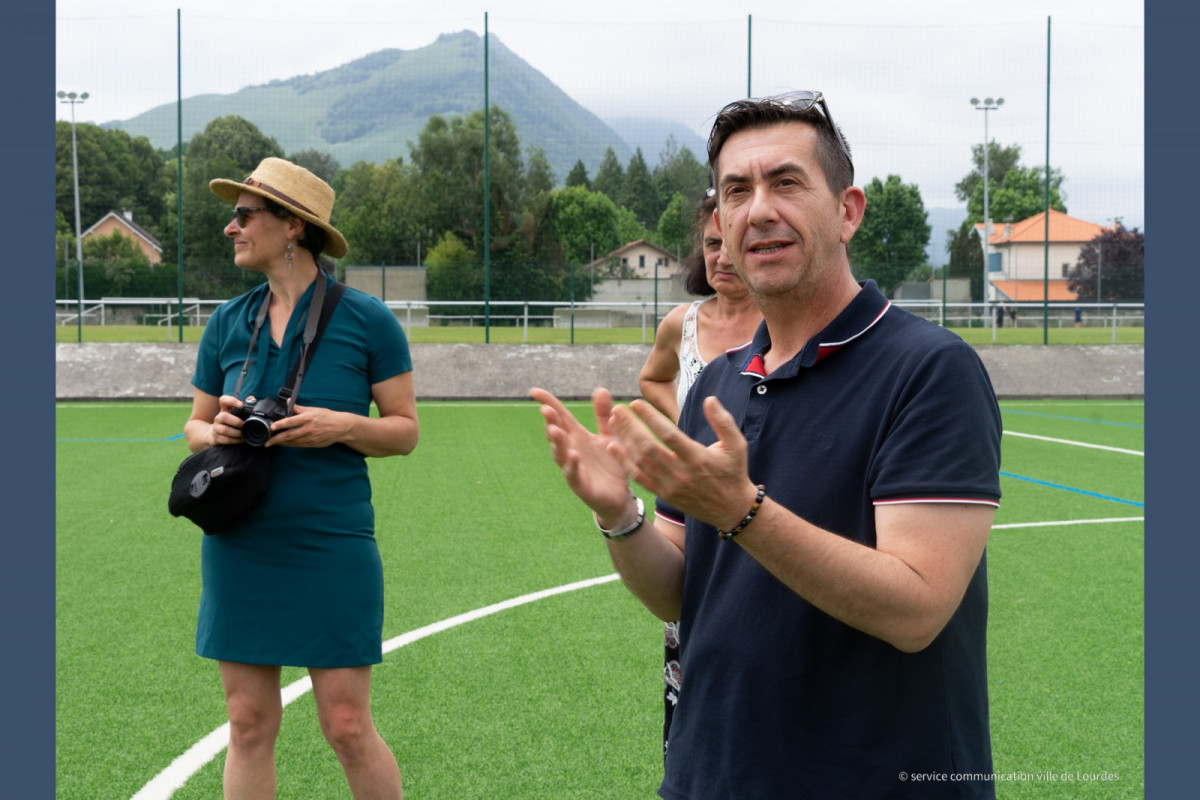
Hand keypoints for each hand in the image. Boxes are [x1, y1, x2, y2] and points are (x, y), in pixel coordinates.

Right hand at [209, 395, 245, 445]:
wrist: (215, 435)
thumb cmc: (230, 423)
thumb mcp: (236, 414)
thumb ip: (244, 406)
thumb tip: (252, 398)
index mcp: (224, 409)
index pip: (223, 400)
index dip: (231, 401)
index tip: (241, 405)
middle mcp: (218, 417)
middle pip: (224, 416)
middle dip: (236, 422)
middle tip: (244, 425)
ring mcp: (216, 428)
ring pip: (224, 430)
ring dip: (237, 433)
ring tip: (244, 434)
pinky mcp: (216, 437)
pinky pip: (225, 440)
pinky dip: (235, 440)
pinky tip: (241, 439)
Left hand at [265, 403, 350, 447]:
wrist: (341, 427)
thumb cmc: (328, 417)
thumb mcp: (313, 409)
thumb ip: (298, 407)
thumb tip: (287, 402)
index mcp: (307, 418)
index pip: (290, 421)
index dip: (279, 425)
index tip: (271, 427)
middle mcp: (308, 429)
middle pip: (288, 435)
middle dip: (276, 439)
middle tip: (267, 442)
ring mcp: (310, 438)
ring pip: (292, 442)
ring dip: (282, 443)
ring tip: (273, 443)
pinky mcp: (312, 444)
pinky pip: (298, 445)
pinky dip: (290, 444)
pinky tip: (285, 443)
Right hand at [530, 387, 632, 522]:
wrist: (620, 497)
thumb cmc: (610, 465)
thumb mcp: (609, 436)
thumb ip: (603, 415)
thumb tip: (600, 389)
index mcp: (577, 437)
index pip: (560, 417)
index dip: (548, 404)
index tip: (534, 391)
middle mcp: (571, 450)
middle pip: (557, 434)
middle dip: (551, 422)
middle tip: (546, 409)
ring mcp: (574, 468)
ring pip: (560, 454)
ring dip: (557, 443)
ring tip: (554, 431)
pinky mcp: (582, 486)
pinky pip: (574, 475)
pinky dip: (572, 466)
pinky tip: (573, 456)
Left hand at [607, 395, 757, 530]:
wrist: (731, 509)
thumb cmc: (734, 472)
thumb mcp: (737, 445)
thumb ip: (723, 421)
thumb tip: (709, 399)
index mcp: (697, 458)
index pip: (668, 435)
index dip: (650, 418)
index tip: (636, 403)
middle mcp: (681, 473)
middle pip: (648, 447)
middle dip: (630, 427)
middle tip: (617, 409)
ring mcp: (670, 486)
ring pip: (640, 462)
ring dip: (624, 441)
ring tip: (612, 422)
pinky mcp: (664, 495)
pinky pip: (640, 478)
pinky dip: (624, 463)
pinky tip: (613, 447)